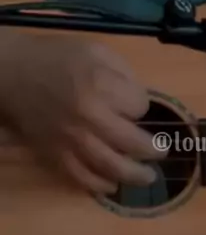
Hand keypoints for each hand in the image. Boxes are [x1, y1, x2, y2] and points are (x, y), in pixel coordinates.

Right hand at [0, 30, 161, 193]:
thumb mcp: (96, 49)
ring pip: (110, 167)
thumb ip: (123, 72)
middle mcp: (89, 116)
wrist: (15, 74)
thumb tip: (140, 98)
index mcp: (101, 85)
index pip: (139, 106)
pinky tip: (112, 185)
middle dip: (152, 149)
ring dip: (134, 175)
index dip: (142, 105)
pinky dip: (100, 185)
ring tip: (149, 177)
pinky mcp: (55, 155)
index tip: (136, 103)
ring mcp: (72, 140)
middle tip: (162, 151)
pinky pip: (81, 177)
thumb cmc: (59, 57)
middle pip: (132, 142)